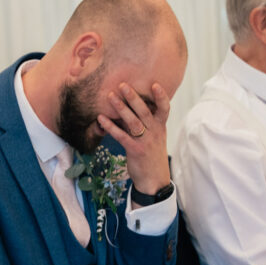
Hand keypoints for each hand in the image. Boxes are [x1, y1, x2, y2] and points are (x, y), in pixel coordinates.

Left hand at [96, 82, 171, 204]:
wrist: (154, 180)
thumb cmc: (152, 157)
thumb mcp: (154, 138)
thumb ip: (145, 124)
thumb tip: (128, 108)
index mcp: (160, 127)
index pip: (164, 109)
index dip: (161, 96)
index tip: (154, 84)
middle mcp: (155, 132)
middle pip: (144, 111)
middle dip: (133, 97)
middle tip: (122, 85)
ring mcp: (145, 141)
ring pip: (133, 121)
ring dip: (121, 108)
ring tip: (110, 96)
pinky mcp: (135, 150)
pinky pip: (121, 136)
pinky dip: (110, 126)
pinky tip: (101, 119)